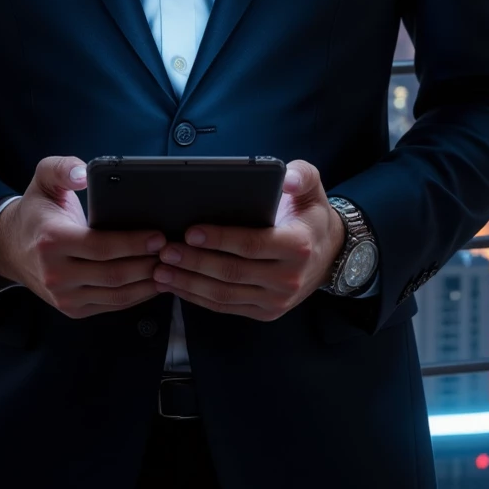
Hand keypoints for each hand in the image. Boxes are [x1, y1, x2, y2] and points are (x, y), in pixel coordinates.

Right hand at [0, 156, 165, 319]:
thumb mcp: (44, 179)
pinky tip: (154, 282)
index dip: (133, 243)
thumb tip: (83, 173)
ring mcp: (63, 296)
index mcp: (52, 240)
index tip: (158, 236)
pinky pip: (111, 306)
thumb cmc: (37, 211)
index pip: (100, 247)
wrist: (10, 247)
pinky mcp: (72, 309)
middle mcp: (55, 273)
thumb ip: (63, 168)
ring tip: (170, 266)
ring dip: (148, 283)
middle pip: (113, 274)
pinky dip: (137, 296)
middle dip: (148, 263)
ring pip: (117, 295)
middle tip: (172, 251)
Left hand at [150, 159, 345, 320]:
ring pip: (224, 294)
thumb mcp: (312, 188)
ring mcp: (276, 300)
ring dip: (189, 283)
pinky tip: (176, 285)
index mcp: (297, 246)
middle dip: (194, 262)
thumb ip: (301, 175)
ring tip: (160, 270)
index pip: (252, 245)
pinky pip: (226, 307)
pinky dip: (197, 298)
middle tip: (165, 250)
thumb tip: (286, 178)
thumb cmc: (309, 215)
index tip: (190, 232)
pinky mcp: (265, 313)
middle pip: (232, 272)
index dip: (219, 239)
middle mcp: (288, 278)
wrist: (328, 253)